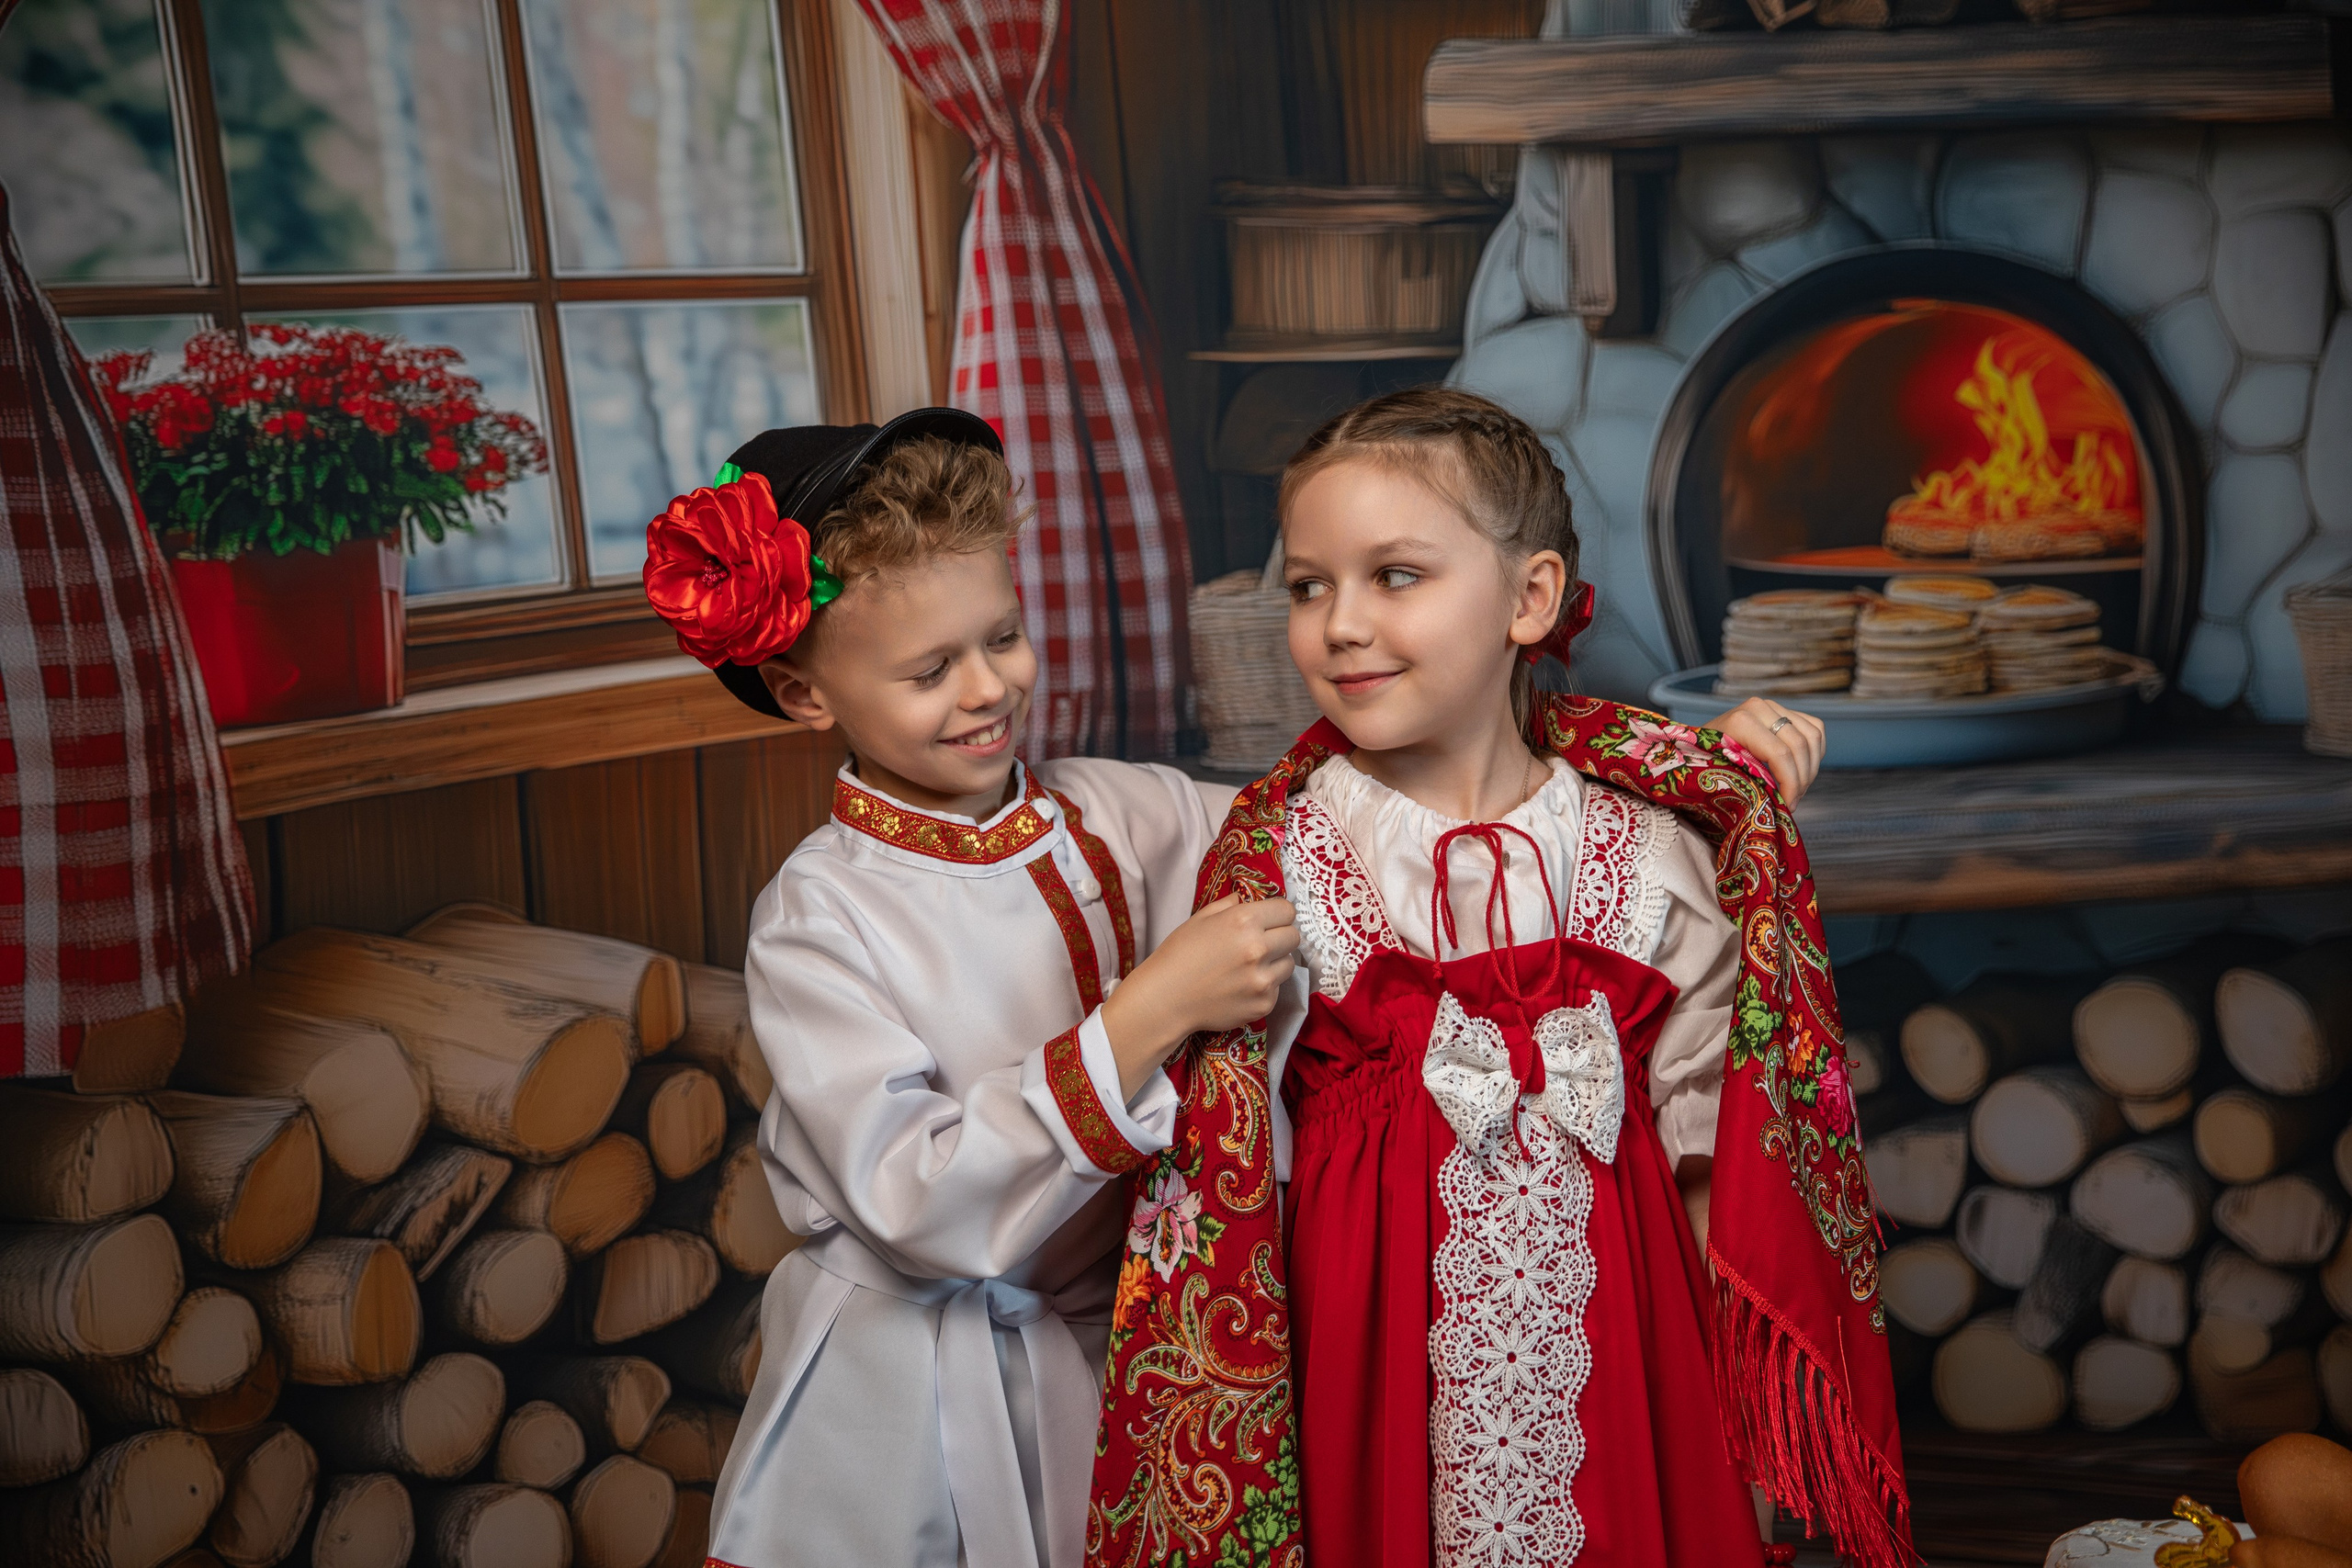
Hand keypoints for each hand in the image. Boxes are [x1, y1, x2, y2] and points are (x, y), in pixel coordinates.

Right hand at [1100, 894, 1297, 1098]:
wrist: (1165, 999)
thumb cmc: (1178, 955)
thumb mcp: (1200, 919)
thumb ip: (1230, 905)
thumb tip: (1247, 899)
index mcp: (1244, 921)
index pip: (1287, 910)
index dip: (1278, 914)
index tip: (1270, 921)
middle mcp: (1258, 948)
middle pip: (1294, 936)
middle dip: (1281, 937)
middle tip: (1263, 943)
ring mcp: (1263, 979)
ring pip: (1288, 964)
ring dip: (1275, 963)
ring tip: (1250, 967)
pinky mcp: (1263, 1004)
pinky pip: (1277, 989)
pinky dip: (1264, 987)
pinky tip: (1242, 987)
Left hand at [1707, 697, 1825, 804]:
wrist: (1696, 746)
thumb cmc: (1706, 764)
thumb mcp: (1721, 773)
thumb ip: (1750, 781)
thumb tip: (1781, 803)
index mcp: (1742, 721)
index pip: (1780, 753)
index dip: (1790, 783)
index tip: (1788, 805)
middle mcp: (1760, 708)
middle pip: (1800, 746)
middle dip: (1801, 779)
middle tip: (1793, 801)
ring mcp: (1773, 707)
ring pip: (1812, 736)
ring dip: (1810, 768)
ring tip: (1796, 789)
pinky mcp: (1785, 711)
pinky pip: (1815, 730)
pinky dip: (1815, 753)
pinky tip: (1800, 771)